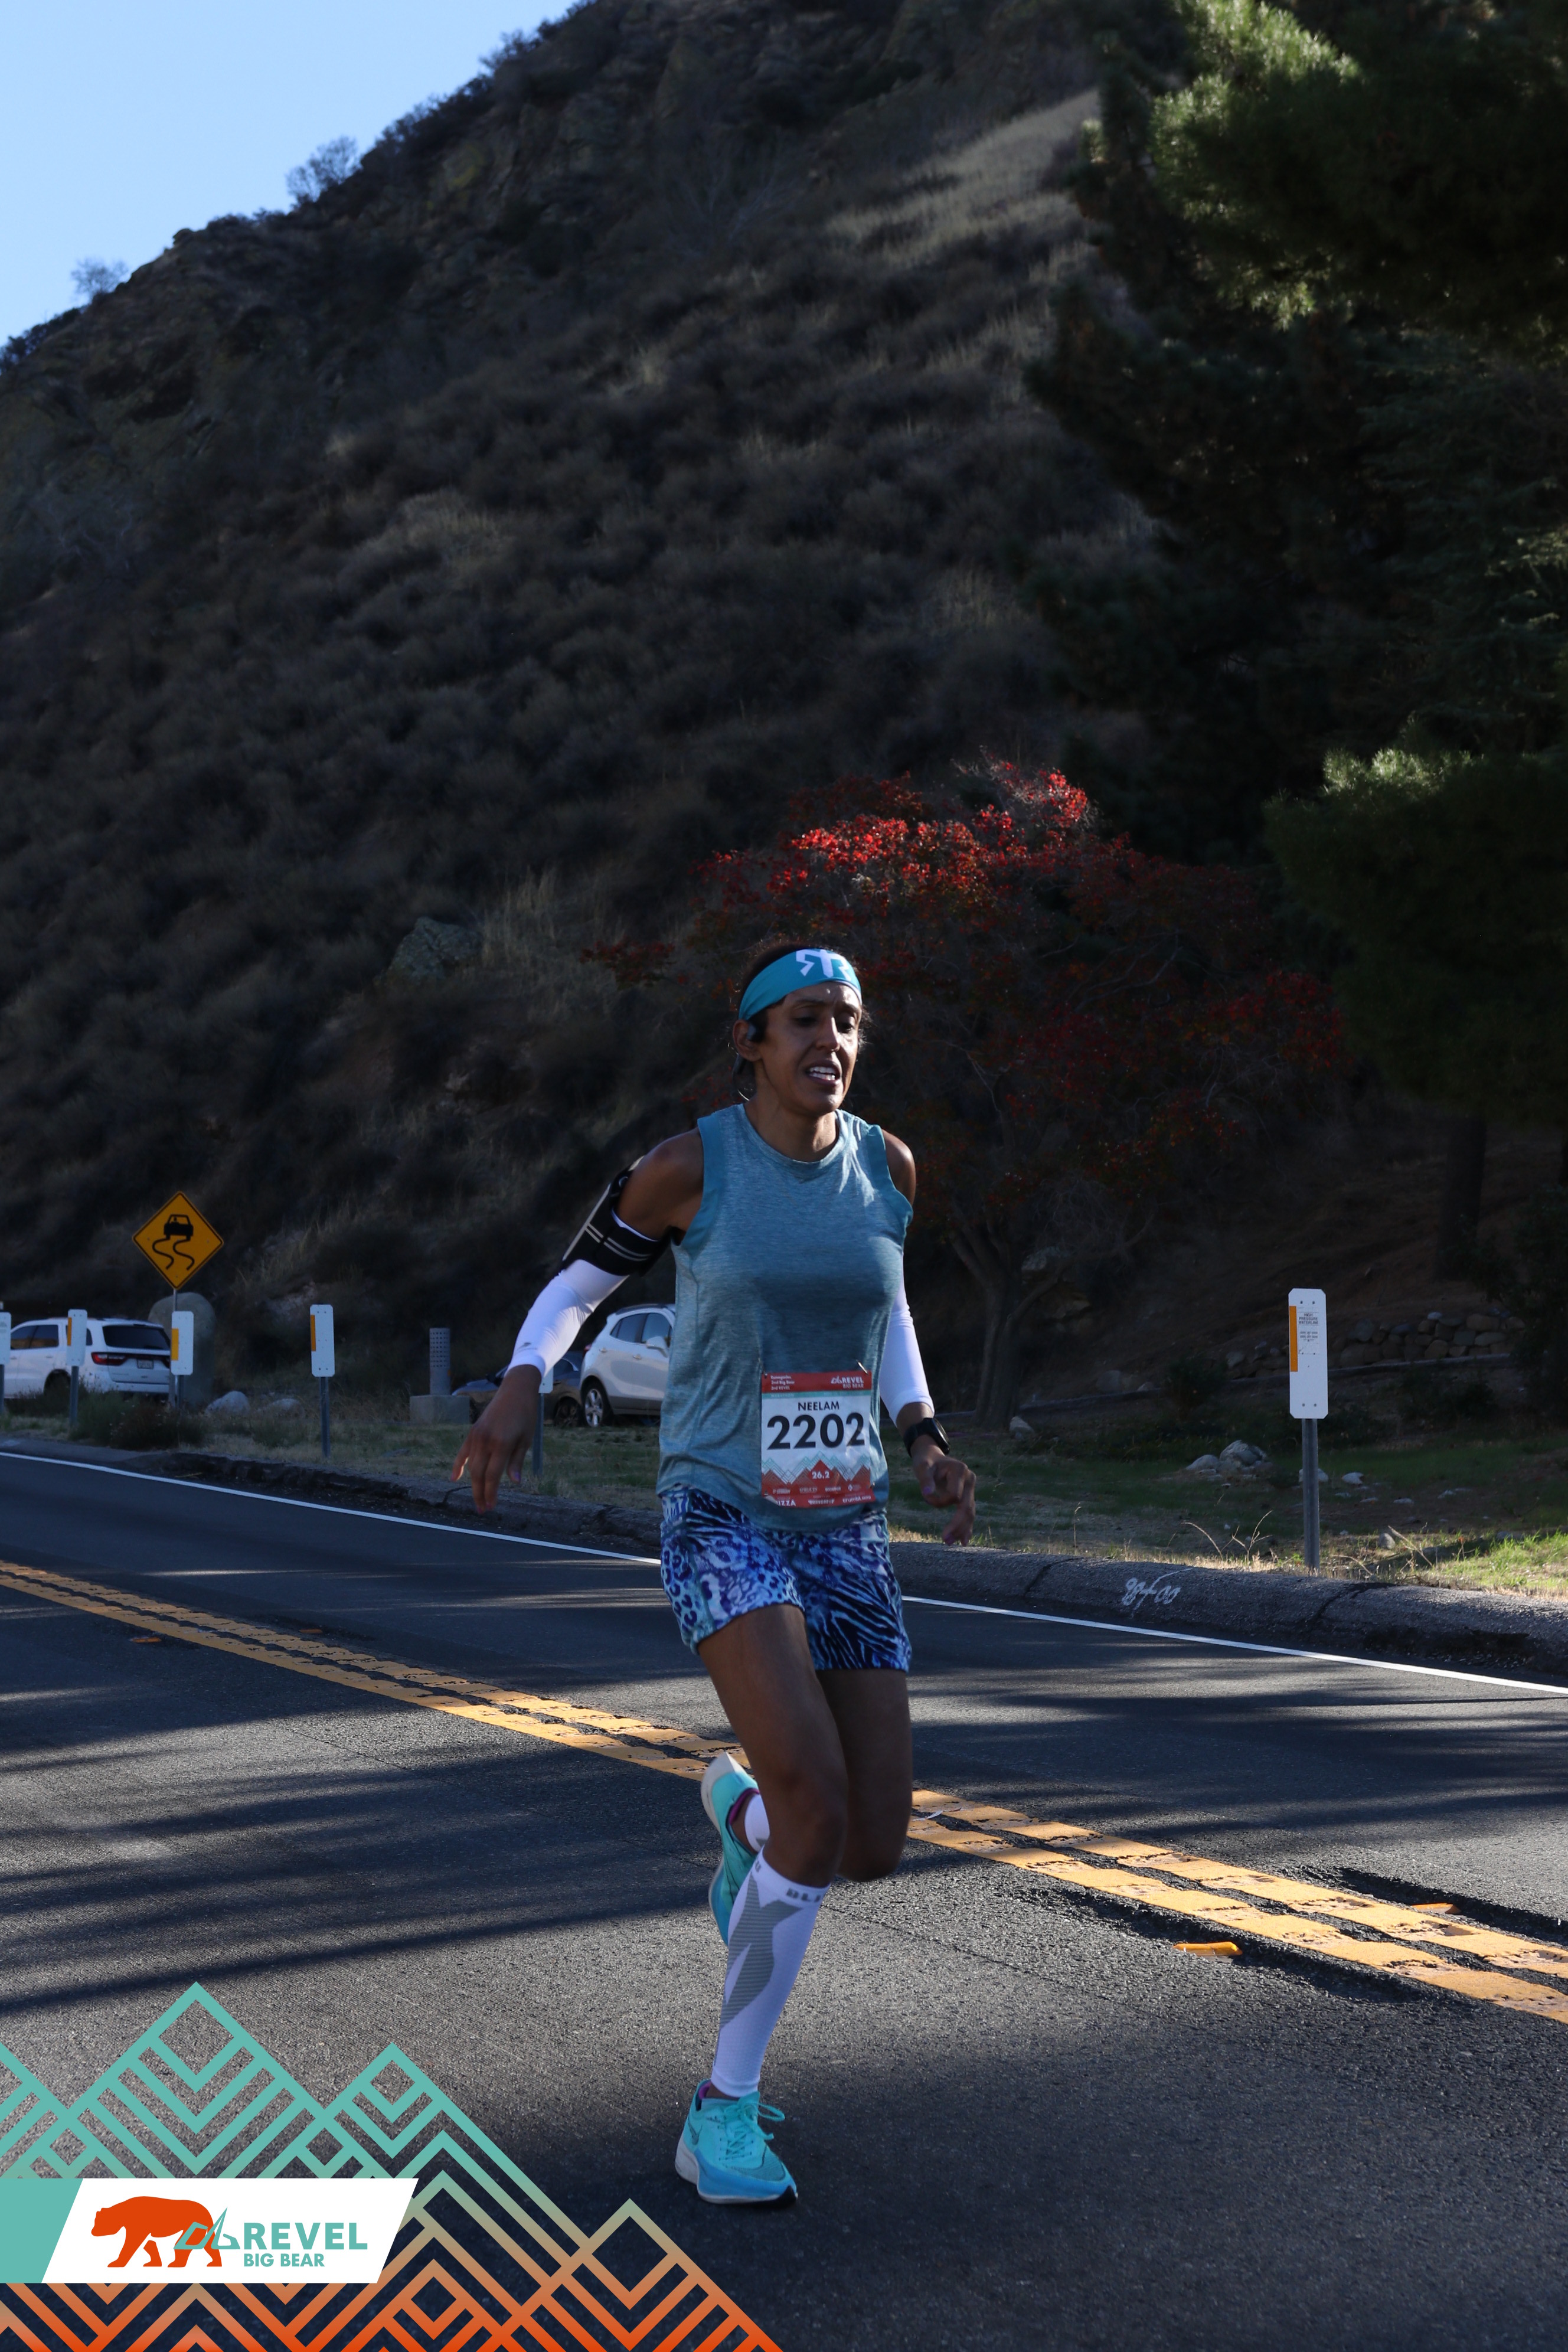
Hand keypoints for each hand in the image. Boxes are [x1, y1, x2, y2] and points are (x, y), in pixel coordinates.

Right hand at [450, 1365, 539, 1512]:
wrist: (515, 1390)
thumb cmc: (525, 1415)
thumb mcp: (526, 1439)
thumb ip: (517, 1461)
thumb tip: (513, 1483)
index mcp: (501, 1444)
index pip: (492, 1475)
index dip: (491, 1493)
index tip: (492, 1507)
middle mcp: (485, 1441)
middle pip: (478, 1474)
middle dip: (480, 1493)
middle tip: (483, 1509)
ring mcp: (476, 1436)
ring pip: (471, 1466)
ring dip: (472, 1484)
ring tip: (477, 1499)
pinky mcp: (472, 1432)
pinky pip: (463, 1452)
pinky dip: (458, 1465)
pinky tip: (454, 1478)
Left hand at [910, 1438, 975, 1545]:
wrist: (932, 1457)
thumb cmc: (926, 1462)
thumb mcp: (922, 1467)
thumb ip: (925, 1479)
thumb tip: (928, 1493)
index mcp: (960, 1470)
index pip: (953, 1495)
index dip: (938, 1501)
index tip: (925, 1495)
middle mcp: (970, 1479)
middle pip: (967, 1507)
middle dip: (957, 1525)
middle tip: (945, 1540)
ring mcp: (971, 1488)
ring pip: (970, 1513)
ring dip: (961, 1530)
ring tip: (950, 1543)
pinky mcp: (968, 1495)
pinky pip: (969, 1513)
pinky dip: (966, 1527)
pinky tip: (963, 1541)